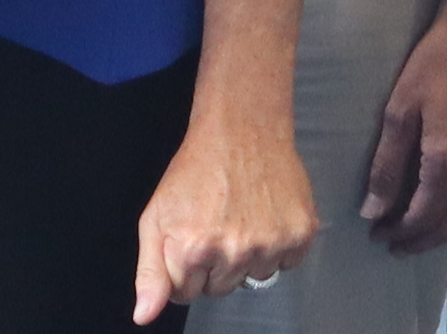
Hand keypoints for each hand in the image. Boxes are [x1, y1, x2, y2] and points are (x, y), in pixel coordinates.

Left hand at [133, 98, 316, 320]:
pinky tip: (265, 217)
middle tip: (215, 225)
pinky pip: (287, 263)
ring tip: (241, 218)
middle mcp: (234, 251)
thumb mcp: (156, 218)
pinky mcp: (300, 234)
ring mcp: (271, 243)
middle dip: (214, 266)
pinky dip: (278, 246)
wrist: (242, 131)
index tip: (190, 241)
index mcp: (194, 249)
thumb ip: (150, 272)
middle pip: (221, 289)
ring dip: (247, 257)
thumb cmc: (197, 170)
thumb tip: (145, 315)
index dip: (184, 268)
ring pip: (254, 277)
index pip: (186, 294)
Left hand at [357, 8, 446, 255]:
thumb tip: (373, 210)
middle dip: (420, 239)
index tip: (378, 234)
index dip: (400, 232)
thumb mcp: (400, 111)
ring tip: (420, 229)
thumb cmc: (437, 62)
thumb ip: (387, 167)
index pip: (423, 216)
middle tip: (394, 242)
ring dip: (446, 229)